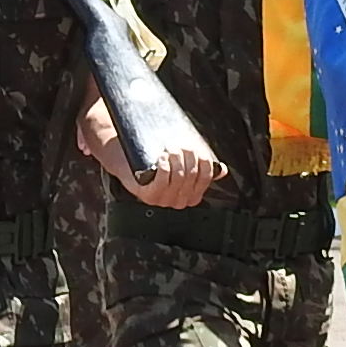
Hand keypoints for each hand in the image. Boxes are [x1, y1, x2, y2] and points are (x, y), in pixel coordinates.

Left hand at [104, 112, 223, 207]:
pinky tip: (162, 158)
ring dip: (176, 159)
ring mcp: (161, 200)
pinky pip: (161, 183)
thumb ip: (201, 166)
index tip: (197, 149)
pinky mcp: (146, 195)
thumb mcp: (181, 161)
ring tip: (170, 148)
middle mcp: (177, 201)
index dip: (204, 162)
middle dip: (188, 157)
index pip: (205, 179)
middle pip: (191, 177)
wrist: (124, 155)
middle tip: (180, 144)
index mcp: (190, 195)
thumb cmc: (153, 156)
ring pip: (178, 178)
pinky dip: (164, 167)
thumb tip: (221, 170)